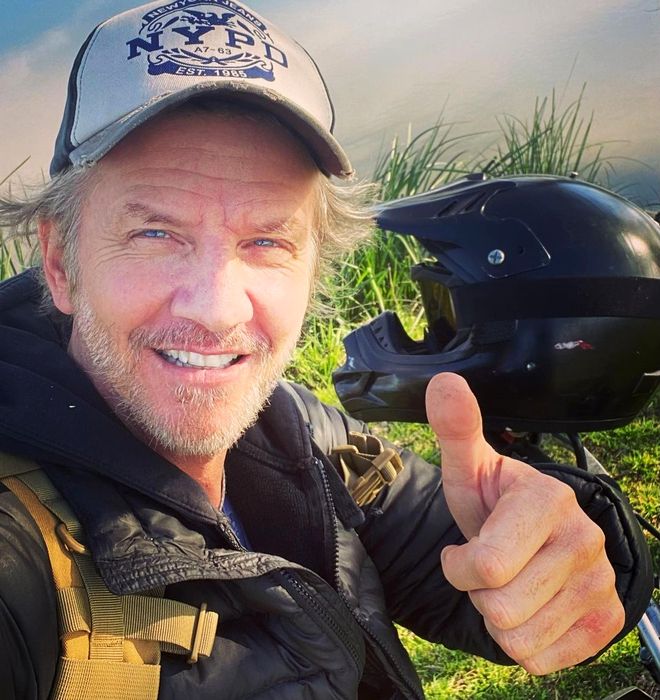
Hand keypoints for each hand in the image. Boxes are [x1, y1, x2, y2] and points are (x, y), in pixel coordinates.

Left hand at [426, 372, 624, 674]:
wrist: (535, 533)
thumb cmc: (494, 501)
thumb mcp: (469, 467)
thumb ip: (456, 429)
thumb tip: (444, 383)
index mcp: (548, 500)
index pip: (484, 567)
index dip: (458, 566)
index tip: (463, 550)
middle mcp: (585, 540)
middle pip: (500, 608)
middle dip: (479, 593)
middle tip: (490, 567)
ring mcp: (600, 582)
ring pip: (519, 640)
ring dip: (499, 619)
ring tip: (508, 584)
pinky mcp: (606, 619)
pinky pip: (543, 661)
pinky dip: (523, 643)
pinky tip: (528, 607)